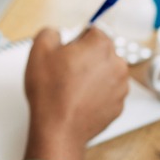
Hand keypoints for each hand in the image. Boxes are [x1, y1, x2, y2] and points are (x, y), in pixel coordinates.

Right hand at [23, 27, 127, 159]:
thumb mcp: (39, 49)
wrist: (59, 128)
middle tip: (65, 70)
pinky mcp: (118, 106)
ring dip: (91, 76)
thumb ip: (50, 32)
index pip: (93, 31)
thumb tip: (57, 34)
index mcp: (101, 46)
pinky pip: (107, 92)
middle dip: (85, 58)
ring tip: (70, 87)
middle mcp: (117, 64)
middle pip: (101, 52)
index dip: (76, 40)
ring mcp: (120, 87)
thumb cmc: (51, 92)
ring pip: (105, 72)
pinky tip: (77, 99)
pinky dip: (95, 93)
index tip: (65, 52)